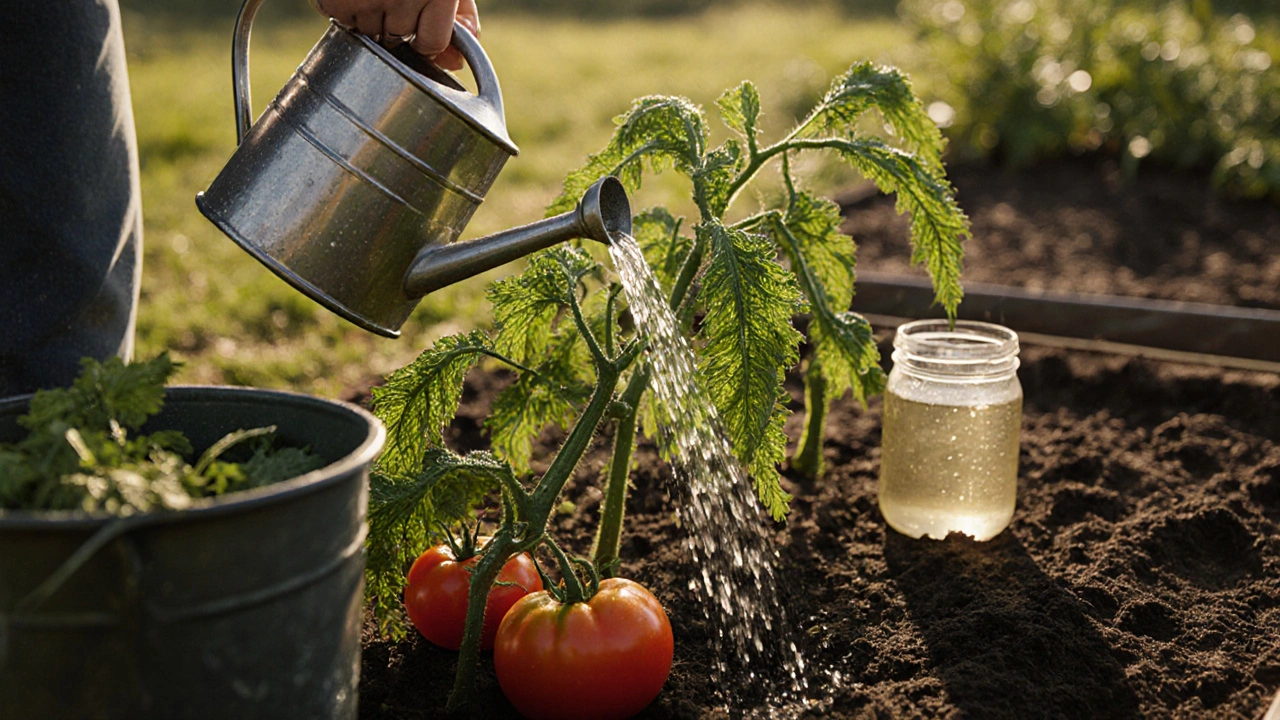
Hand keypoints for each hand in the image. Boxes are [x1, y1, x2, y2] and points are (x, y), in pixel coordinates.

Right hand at [313, 0, 478, 70]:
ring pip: (370, 36)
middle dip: (397, 24)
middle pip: (399, 40)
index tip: (419, 21)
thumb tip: (454, 65)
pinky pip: (342, 23)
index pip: (431, 44)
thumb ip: (461, 19)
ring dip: (370, 19)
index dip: (424, 36)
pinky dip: (345, 11)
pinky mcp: (335, 1)